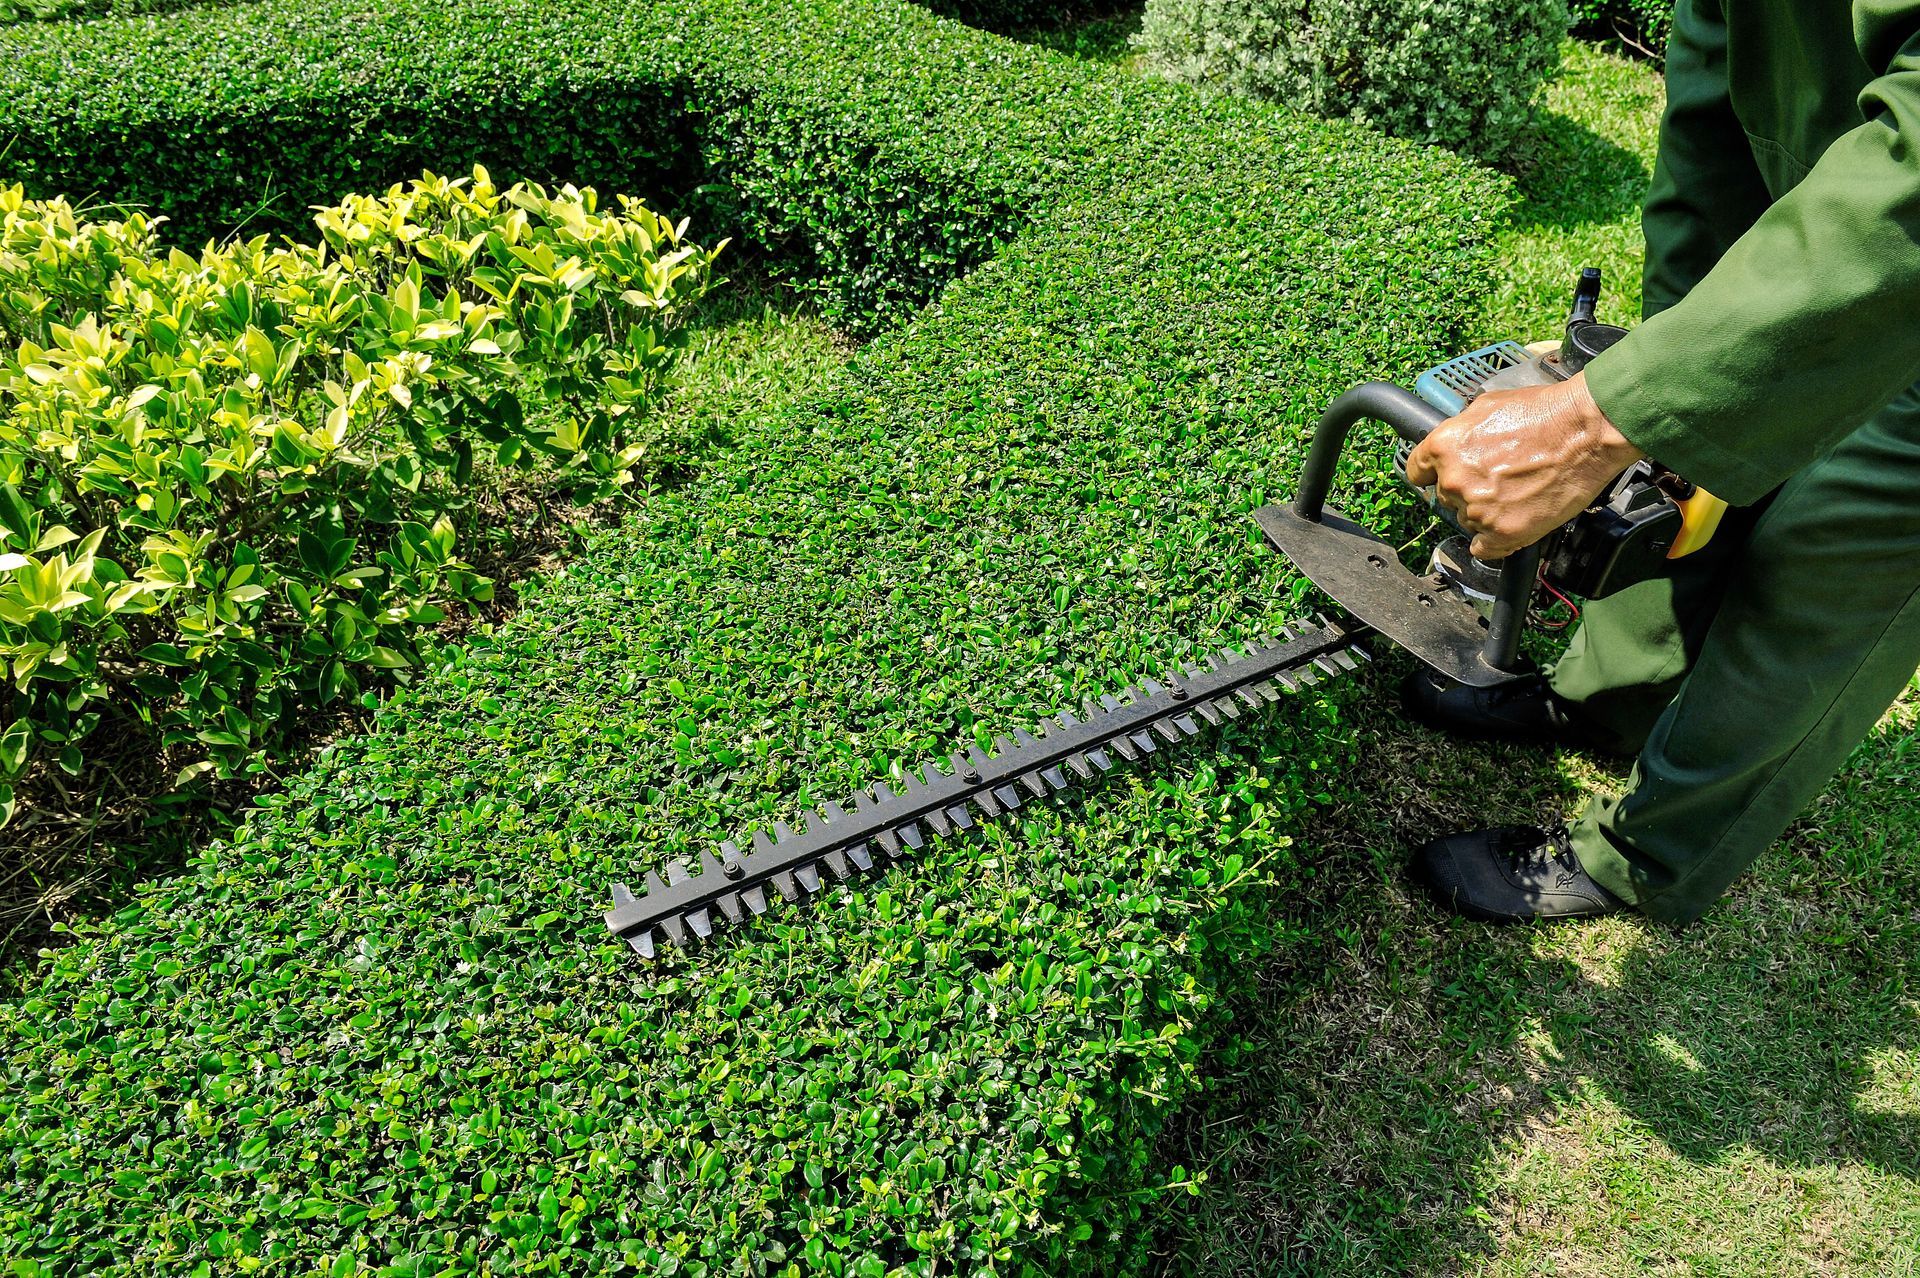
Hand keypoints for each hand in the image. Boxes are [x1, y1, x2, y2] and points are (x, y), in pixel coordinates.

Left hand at [1404, 372, 1644, 559]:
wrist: (1586, 431)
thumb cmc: (1544, 413)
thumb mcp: (1487, 406)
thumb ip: (1461, 430)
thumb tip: (1455, 442)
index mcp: (1444, 447)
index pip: (1417, 472)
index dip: (1433, 474)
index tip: (1444, 477)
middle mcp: (1454, 481)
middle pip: (1446, 498)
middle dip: (1467, 490)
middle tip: (1498, 478)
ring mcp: (1478, 510)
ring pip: (1468, 521)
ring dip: (1486, 513)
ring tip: (1518, 493)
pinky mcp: (1503, 533)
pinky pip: (1485, 549)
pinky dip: (1496, 541)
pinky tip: (1512, 522)